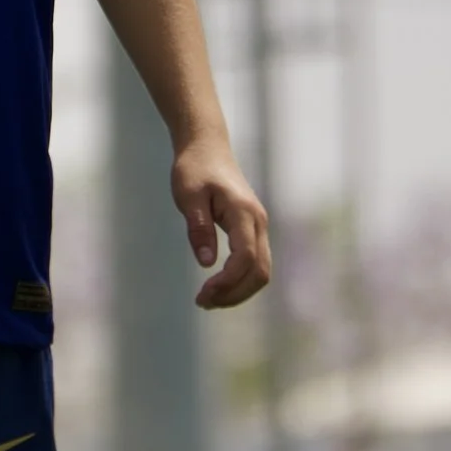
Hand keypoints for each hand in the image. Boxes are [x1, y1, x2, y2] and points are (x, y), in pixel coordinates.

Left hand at [172, 133, 271, 309]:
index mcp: (243, 213)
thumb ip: (199, 228)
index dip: (227, 282)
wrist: (207, 148)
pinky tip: (219, 287)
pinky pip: (256, 264)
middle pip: (260, 272)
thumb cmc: (194, 169)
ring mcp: (259, 227)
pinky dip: (241, 281)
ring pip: (262, 271)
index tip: (202, 294)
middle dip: (234, 294)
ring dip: (239, 291)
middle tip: (202, 302)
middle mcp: (258, 222)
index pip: (245, 258)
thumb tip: (207, 263)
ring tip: (208, 299)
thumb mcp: (188, 196)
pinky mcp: (254, 231)